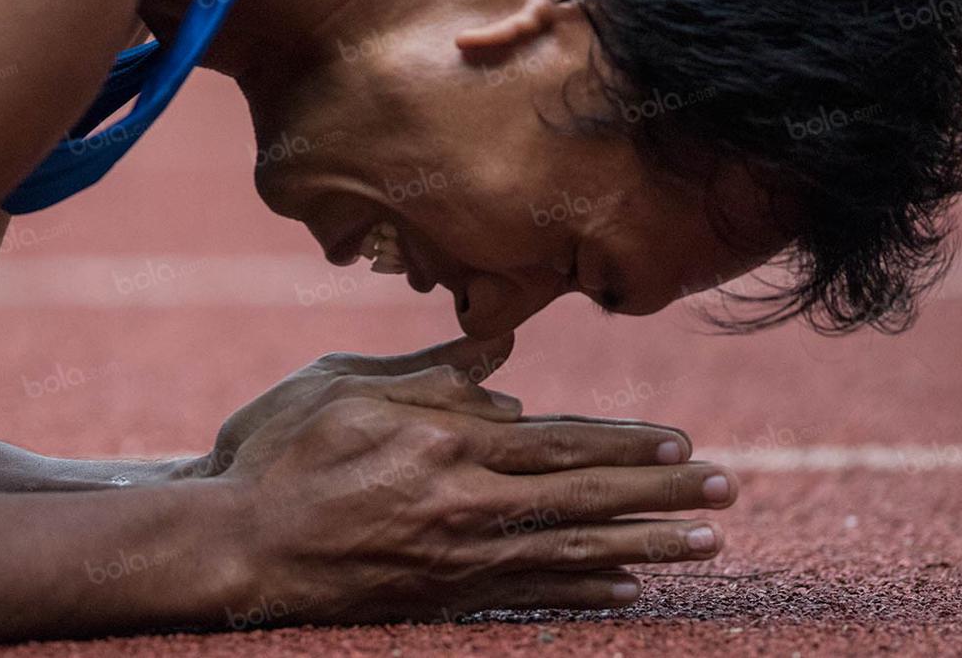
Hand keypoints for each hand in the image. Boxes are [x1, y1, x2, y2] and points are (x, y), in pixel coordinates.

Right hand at [209, 336, 736, 624]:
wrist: (233, 547)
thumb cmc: (279, 454)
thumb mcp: (341, 387)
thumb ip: (428, 377)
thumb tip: (500, 366)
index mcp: (446, 445)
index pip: (559, 445)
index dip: (626, 446)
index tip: (684, 443)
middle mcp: (466, 505)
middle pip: (584, 500)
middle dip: (661, 495)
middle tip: (727, 491)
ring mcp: (457, 558)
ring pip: (572, 554)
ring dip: (645, 547)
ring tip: (705, 544)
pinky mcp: (441, 594)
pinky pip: (529, 594)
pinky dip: (583, 591)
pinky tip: (628, 589)